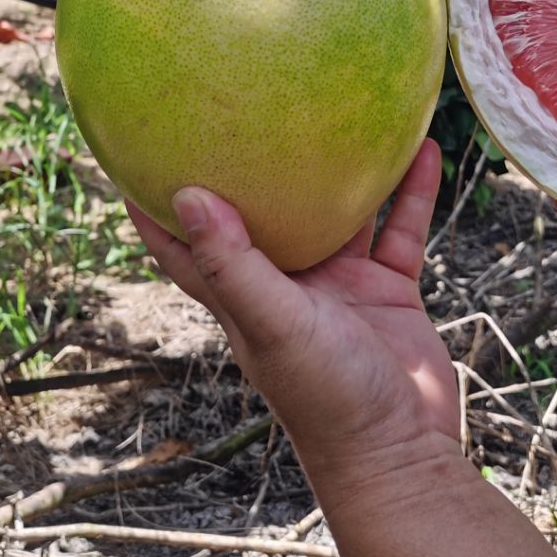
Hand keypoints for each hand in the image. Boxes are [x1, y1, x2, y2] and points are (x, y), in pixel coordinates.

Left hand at [125, 140, 458, 482]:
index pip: (183, 245)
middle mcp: (285, 284)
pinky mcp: (387, 290)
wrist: (404, 453)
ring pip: (337, 211)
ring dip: (342, 168)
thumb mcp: (274, 324)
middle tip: (240, 104)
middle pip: (260, 214)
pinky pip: (399, 228)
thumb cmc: (328, 402)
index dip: (155, 204)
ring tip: (343, 109)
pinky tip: (423, 147)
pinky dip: (410, 191)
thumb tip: (187, 194)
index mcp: (242, 296)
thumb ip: (234, 263)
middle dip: (249, 166)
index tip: (134, 150)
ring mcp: (338, 286)